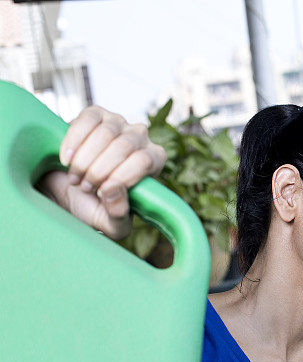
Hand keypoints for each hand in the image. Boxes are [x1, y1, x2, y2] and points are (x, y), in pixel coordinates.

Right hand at [36, 106, 166, 239]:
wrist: (68, 190)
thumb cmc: (96, 207)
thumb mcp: (111, 223)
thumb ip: (118, 214)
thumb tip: (112, 189)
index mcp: (153, 162)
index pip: (145, 161)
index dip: (121, 176)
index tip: (100, 192)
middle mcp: (141, 138)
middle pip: (125, 146)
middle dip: (100, 170)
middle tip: (84, 187)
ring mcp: (119, 122)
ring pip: (107, 132)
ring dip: (85, 158)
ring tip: (76, 176)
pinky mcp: (96, 114)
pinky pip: (88, 118)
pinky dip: (74, 140)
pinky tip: (66, 158)